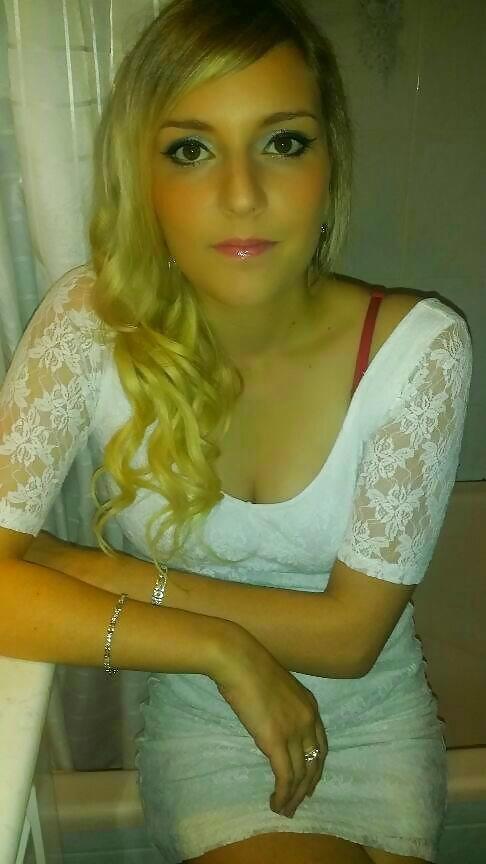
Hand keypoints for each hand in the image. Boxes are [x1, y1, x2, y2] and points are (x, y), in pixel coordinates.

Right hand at [213, 627, 327, 816]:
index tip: (309, 782)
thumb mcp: (275, 687)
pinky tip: (276, 804)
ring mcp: (294, 731)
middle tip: (298, 803)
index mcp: (310, 706)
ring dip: (294, 796)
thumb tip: (272, 722)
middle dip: (308, 786)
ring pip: (301, 775)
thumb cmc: (248, 667)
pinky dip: (283, 794)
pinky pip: (285, 777)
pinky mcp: (277, 741)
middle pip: (315, 763)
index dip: (316, 766)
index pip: (321, 745)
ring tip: (284, 810)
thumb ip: (281, 707)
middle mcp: (308, 720)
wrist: (238, 660)